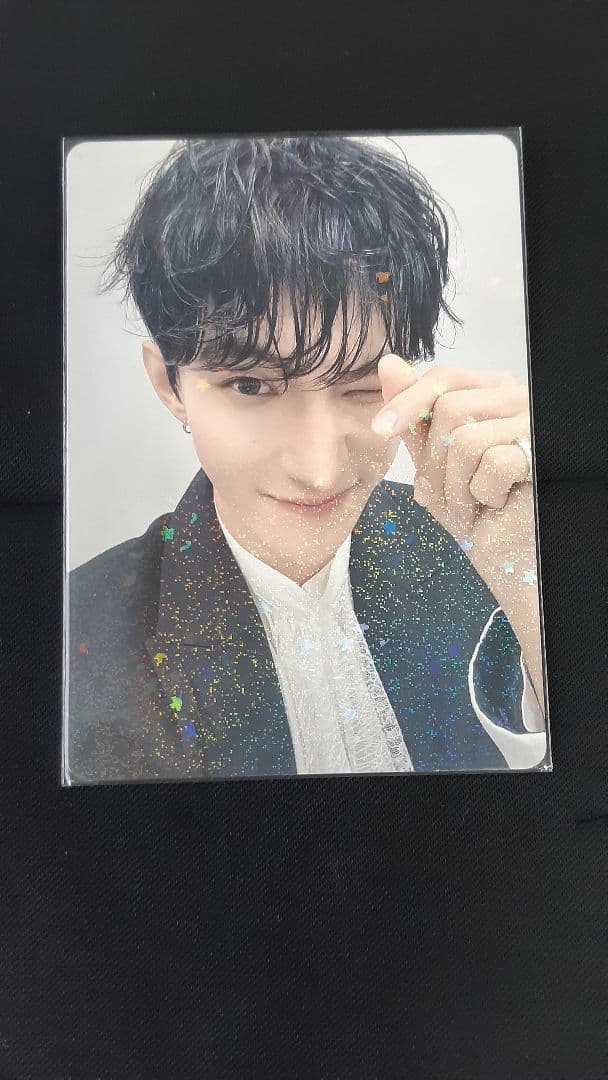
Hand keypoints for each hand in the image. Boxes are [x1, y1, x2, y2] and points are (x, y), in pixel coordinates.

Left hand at [372, 355, 536, 587]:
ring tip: (467, 502)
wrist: (500, 546)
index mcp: (489, 389)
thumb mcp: (431, 457)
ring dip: (454, 485)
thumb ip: (413, 415)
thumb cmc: (470, 502)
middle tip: (437, 495)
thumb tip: (388, 363)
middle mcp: (515, 397)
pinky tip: (496, 502)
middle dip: (432, 461)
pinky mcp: (540, 452)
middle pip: (450, 409)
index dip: (408, 401)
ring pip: (466, 440)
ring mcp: (531, 422)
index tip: (380, 429)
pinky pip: (493, 464)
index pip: (444, 377)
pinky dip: (482, 494)